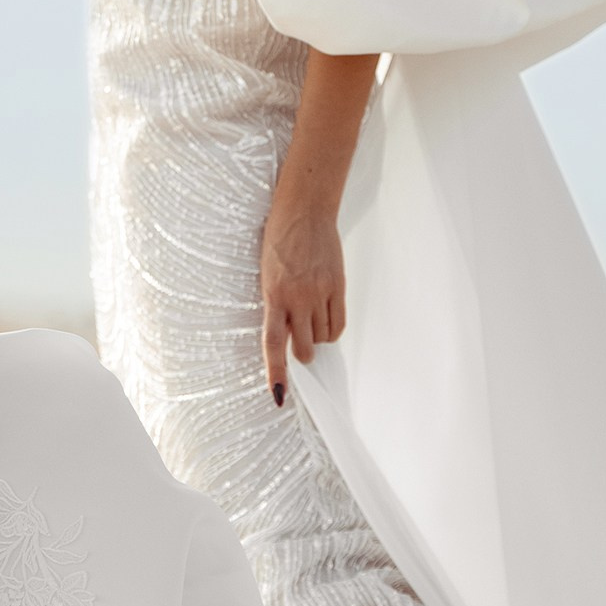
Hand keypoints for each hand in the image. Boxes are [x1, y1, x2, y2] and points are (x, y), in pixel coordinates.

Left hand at [260, 195, 345, 407]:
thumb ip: (276, 303)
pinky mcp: (338, 286)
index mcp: (273, 296)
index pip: (274, 343)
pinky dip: (332, 331)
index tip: (278, 394)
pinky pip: (338, 324)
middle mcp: (297, 299)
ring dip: (317, 338)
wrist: (304, 211)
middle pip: (304, 347)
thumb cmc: (279, 240)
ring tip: (312, 320)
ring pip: (322, 338)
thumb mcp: (267, 274)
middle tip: (302, 347)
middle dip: (303, 353)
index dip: (276, 371)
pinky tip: (327, 321)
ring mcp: (319, 293)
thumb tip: (287, 331)